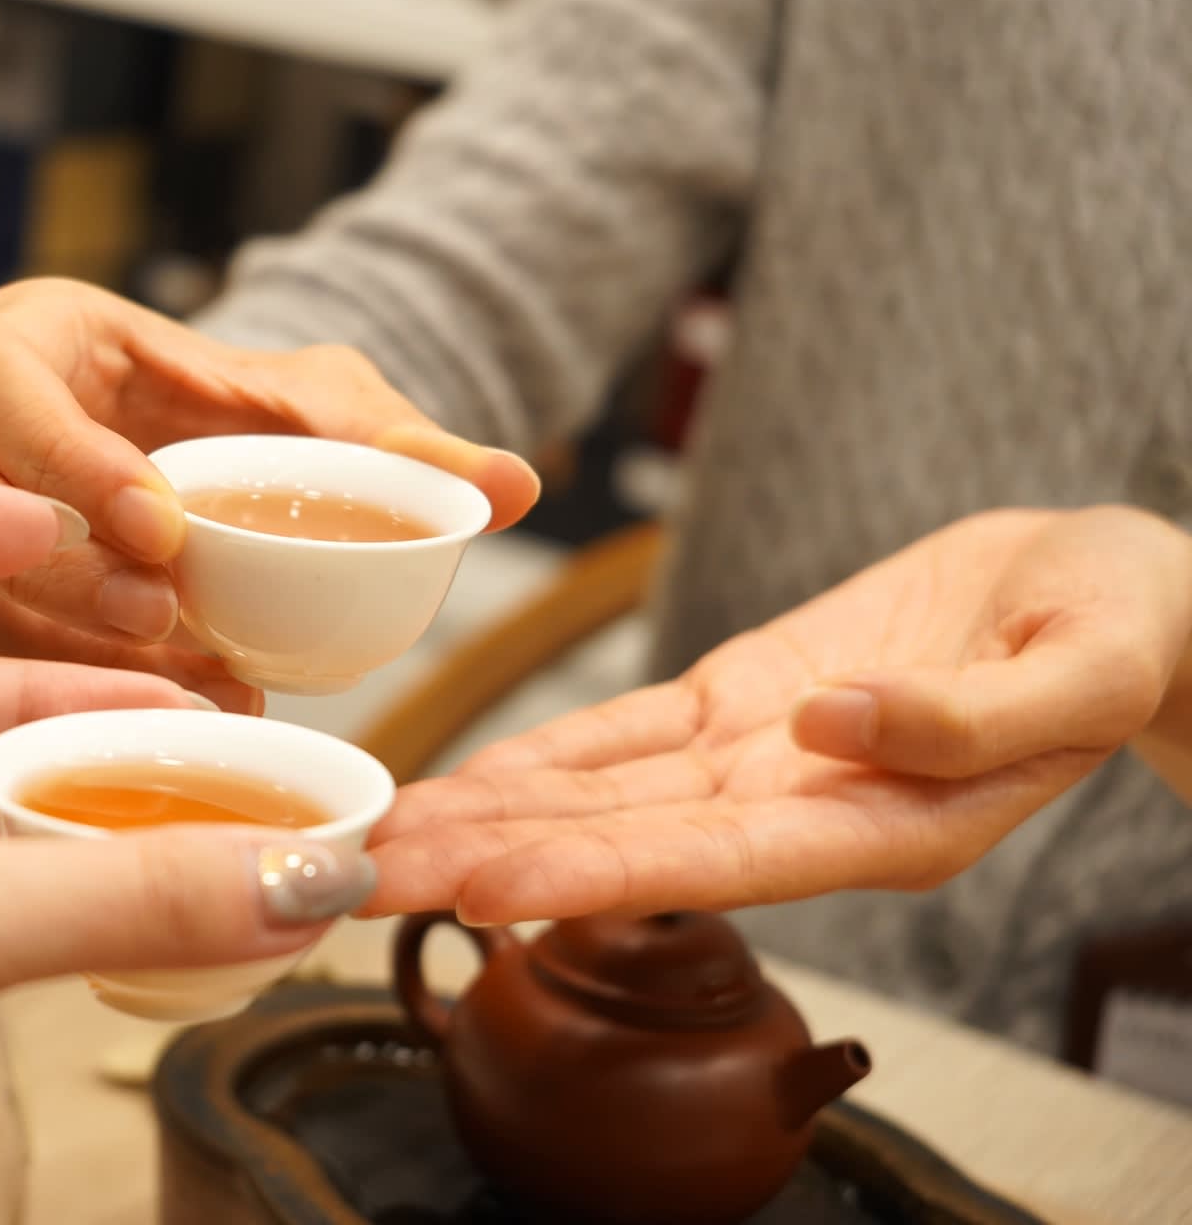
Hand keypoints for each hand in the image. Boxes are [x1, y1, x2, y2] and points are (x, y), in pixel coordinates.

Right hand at [0, 279, 540, 708]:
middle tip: (165, 620)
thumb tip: (518, 484)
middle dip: (47, 563)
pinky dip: (51, 699)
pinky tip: (154, 720)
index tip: (163, 527)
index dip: (65, 457)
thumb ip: (403, 446)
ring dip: (50, 651)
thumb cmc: (248, 422)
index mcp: (29, 341)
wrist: (208, 474)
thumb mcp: (324, 415)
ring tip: (183, 688)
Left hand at [366, 505, 1191, 921]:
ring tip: (378, 840)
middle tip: (362, 878)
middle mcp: (798, 811)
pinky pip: (625, 733)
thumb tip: (837, 726)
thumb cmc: (1118, 631)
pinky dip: (542, 756)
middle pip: (620, 845)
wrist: (1102, 589)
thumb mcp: (1081, 667)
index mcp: (883, 827)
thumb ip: (965, 719)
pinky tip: (466, 779)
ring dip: (486, 816)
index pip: (712, 866)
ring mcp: (760, 759)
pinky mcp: (741, 701)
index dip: (592, 875)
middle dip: (488, 861)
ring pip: (601, 795)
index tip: (485, 887)